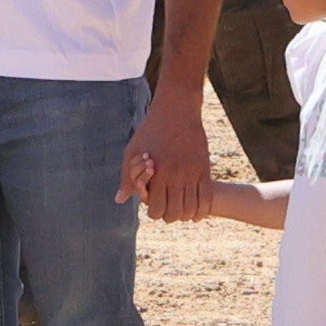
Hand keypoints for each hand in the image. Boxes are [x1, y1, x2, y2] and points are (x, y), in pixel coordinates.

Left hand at [115, 90, 210, 221]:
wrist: (176, 109)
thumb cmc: (150, 130)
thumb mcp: (133, 151)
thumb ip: (127, 178)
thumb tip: (119, 200)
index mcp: (156, 173)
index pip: (156, 209)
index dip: (154, 213)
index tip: (154, 207)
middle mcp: (175, 175)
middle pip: (174, 213)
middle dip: (169, 216)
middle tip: (167, 210)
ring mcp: (192, 173)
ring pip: (191, 209)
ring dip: (185, 215)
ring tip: (181, 210)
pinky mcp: (204, 169)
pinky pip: (207, 199)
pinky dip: (202, 210)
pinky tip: (196, 212)